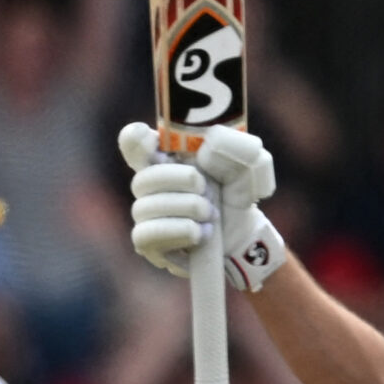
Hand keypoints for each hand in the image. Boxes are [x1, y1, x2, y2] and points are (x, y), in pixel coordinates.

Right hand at [118, 123, 285, 290]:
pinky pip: (145, 235)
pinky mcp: (148, 244)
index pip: (134, 142)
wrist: (244, 236)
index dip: (136, 139)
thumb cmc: (238, 194)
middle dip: (179, 182)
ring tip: (210, 215)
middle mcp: (150, 186)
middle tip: (206, 189)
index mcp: (166, 157)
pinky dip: (178, 231)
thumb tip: (206, 148)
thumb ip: (234, 146)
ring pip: (145, 208)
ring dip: (186, 208)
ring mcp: (146, 216)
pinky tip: (200, 233)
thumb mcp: (248, 164)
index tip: (151, 140)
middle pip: (142, 179)